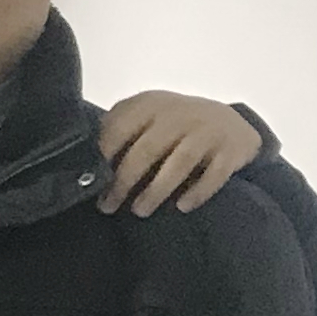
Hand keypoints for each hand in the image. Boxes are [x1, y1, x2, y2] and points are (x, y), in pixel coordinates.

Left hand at [95, 93, 260, 216]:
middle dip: (123, 181)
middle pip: (146, 150)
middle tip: (108, 205)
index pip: (120, 126)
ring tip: (139, 211)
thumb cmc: (174, 125)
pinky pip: (214, 175)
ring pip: (179, 163)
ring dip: (156, 190)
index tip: (91, 180)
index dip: (103, 155)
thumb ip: (120, 131)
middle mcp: (178, 114)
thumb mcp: (146, 118)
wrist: (230, 122)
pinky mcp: (230, 150)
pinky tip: (182, 207)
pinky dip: (197, 192)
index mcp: (150, 104)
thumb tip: (86, 165)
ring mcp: (207, 131)